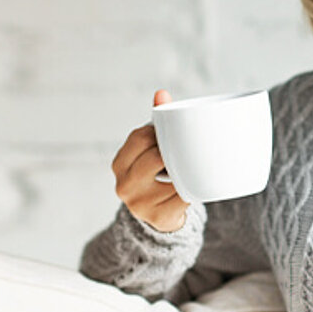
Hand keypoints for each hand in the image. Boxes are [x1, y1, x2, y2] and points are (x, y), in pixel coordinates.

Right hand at [110, 90, 189, 231]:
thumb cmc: (156, 174)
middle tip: (184, 151)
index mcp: (119, 164)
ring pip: (173, 177)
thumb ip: (156, 123)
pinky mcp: (159, 218)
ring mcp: (140, 204)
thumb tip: (162, 93)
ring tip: (189, 169)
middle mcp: (124, 185)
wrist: (159, 217)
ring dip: (185, 171)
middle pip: (155, 157)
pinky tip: (192, 186)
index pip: (140, 137)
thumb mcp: (149, 151)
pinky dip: (192, 189)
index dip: (159, 133)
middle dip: (172, 152)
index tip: (170, 134)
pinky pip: (183, 196)